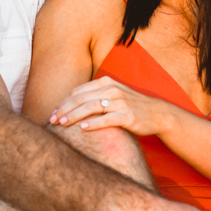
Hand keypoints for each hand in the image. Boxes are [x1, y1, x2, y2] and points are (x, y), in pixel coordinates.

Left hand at [50, 76, 172, 136]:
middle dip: (64, 109)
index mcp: (106, 83)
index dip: (63, 102)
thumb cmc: (131, 107)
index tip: (53, 113)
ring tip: (62, 124)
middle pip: (81, 98)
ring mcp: (121, 102)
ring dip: (74, 115)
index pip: (78, 91)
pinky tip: (82, 128)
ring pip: (92, 107)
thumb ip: (95, 96)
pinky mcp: (128, 115)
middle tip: (52, 120)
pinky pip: (107, 119)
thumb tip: (70, 105)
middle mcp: (113, 90)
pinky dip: (94, 123)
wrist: (158, 114)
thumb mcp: (113, 96)